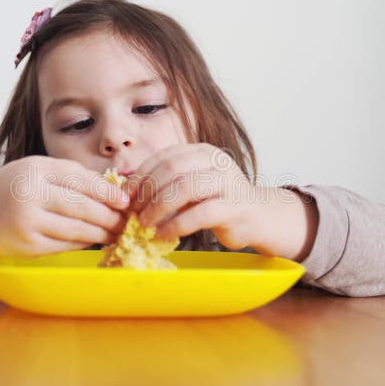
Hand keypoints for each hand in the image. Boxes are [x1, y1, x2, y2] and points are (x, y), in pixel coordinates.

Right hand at [0, 156, 129, 257]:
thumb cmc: (11, 189)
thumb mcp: (35, 169)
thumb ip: (69, 175)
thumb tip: (111, 187)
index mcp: (35, 170)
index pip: (80, 180)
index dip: (107, 192)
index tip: (125, 200)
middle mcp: (31, 194)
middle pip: (82, 207)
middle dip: (109, 216)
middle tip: (126, 220)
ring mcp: (28, 222)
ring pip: (77, 229)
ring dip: (102, 233)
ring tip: (116, 232)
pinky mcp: (28, 245)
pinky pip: (66, 244)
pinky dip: (84, 242)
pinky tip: (95, 240)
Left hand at [126, 143, 261, 250]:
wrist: (257, 216)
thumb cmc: (218, 201)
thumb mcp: (192, 185)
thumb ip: (167, 183)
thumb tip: (129, 189)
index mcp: (202, 151)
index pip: (164, 156)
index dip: (142, 175)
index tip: (128, 195)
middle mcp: (215, 161)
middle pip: (172, 168)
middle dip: (148, 191)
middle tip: (135, 211)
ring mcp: (226, 182)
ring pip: (184, 188)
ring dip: (158, 207)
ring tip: (145, 223)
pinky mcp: (233, 207)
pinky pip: (198, 214)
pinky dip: (175, 225)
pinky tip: (162, 234)